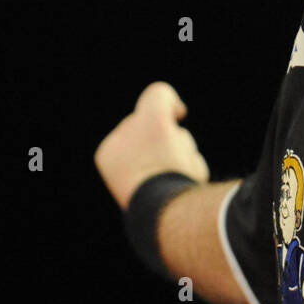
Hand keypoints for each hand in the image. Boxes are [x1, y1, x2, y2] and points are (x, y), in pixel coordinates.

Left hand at [94, 81, 210, 209]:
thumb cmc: (157, 158)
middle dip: (176, 140)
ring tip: (182, 171)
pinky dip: (193, 170)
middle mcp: (124, 172)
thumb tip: (174, 112)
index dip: (161, 120)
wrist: (170, 208)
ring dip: (186, 155)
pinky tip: (188, 183)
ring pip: (178, 152)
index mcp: (110, 153)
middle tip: (172, 157)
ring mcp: (148, 187)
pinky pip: (189, 170)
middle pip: (163, 135)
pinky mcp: (169, 198)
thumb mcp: (155, 110)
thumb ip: (159, 94)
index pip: (144, 118)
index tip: (161, 135)